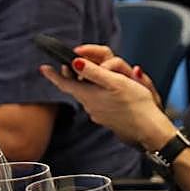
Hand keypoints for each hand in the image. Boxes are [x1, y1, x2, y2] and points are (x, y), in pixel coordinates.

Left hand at [40, 54, 173, 149]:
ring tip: (105, 73)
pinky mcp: (107, 117)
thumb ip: (94, 72)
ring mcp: (97, 112)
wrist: (146, 128)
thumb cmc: (134, 104)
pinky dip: (100, 92)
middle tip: (80, 62)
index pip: (64, 83)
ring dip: (92, 82)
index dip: (53, 75)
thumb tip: (75, 62)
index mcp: (88, 94)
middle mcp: (89, 104)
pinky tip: (112, 90)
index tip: (43, 67)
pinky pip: (98, 100)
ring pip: (89, 93)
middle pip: (77, 86)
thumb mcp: (115, 83)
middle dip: (77, 73)